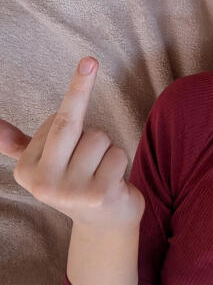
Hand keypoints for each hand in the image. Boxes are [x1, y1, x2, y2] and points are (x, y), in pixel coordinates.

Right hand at [1, 58, 144, 228]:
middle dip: (82, 90)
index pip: (56, 120)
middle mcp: (42, 184)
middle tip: (91, 61)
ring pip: (100, 138)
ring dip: (108, 148)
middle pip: (69, 123)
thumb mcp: (43, 165)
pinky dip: (121, 161)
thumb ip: (19, 145)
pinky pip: (118, 154)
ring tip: (100, 170)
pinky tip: (113, 181)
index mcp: (24, 170)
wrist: (104, 223)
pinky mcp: (98, 196)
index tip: (87, 75)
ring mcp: (69, 192)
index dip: (76, 114)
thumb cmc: (76, 182)